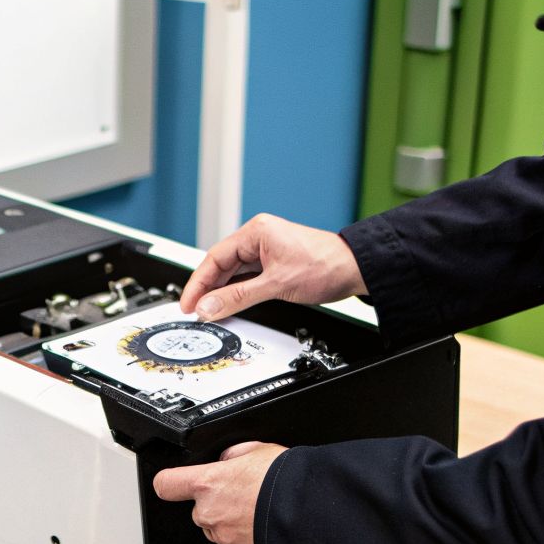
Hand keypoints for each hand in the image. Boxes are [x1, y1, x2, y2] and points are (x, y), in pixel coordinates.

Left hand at [151, 441, 287, 543]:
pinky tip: (263, 523)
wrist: (307, 514)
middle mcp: (209, 512)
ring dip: (231, 519)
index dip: (170, 482)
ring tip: (257, 508)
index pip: (167, 484)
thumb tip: (228, 460)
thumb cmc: (284, 482)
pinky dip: (246, 535)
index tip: (174, 482)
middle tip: (241, 493)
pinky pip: (236, 542)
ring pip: (218, 527)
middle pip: (198, 508)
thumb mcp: (258, 450)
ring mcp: (223, 535)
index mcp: (208, 483)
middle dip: (215, 502)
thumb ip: (233, 456)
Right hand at [179, 213, 366, 320]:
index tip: (188, 304)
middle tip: (194, 312)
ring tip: (208, 311)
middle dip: (207, 289)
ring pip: (233, 274)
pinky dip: (236, 293)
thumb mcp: (275, 285)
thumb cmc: (325, 265)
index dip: (198, 283)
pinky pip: (247, 279)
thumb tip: (209, 307)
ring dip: (221, 293)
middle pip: (221, 266)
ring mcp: (267, 251)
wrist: (355, 269)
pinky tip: (228, 305)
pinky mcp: (274, 264)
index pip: (215, 258)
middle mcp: (259, 238)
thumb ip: (237, 298)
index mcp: (256, 232)